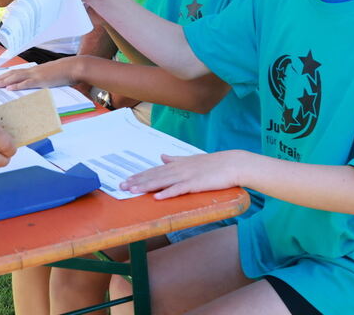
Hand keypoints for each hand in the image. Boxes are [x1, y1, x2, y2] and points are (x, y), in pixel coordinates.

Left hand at [0, 57, 79, 89]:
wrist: (73, 67)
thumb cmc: (63, 72)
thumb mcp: (49, 76)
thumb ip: (41, 79)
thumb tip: (35, 84)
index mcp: (33, 70)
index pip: (15, 72)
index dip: (4, 76)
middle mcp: (32, 71)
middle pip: (11, 74)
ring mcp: (36, 75)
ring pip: (16, 78)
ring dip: (3, 82)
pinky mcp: (41, 80)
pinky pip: (27, 83)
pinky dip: (17, 86)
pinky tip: (9, 89)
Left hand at [119, 151, 244, 199]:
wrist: (232, 164)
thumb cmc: (214, 164)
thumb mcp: (191, 160)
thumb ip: (176, 159)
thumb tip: (162, 156)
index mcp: (177, 164)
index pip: (154, 171)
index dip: (139, 176)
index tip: (126, 180)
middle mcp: (179, 168)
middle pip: (154, 176)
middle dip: (137, 181)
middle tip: (121, 187)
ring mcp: (186, 176)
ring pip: (162, 182)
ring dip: (147, 186)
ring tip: (133, 190)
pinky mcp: (195, 184)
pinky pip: (179, 189)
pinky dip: (168, 193)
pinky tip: (157, 197)